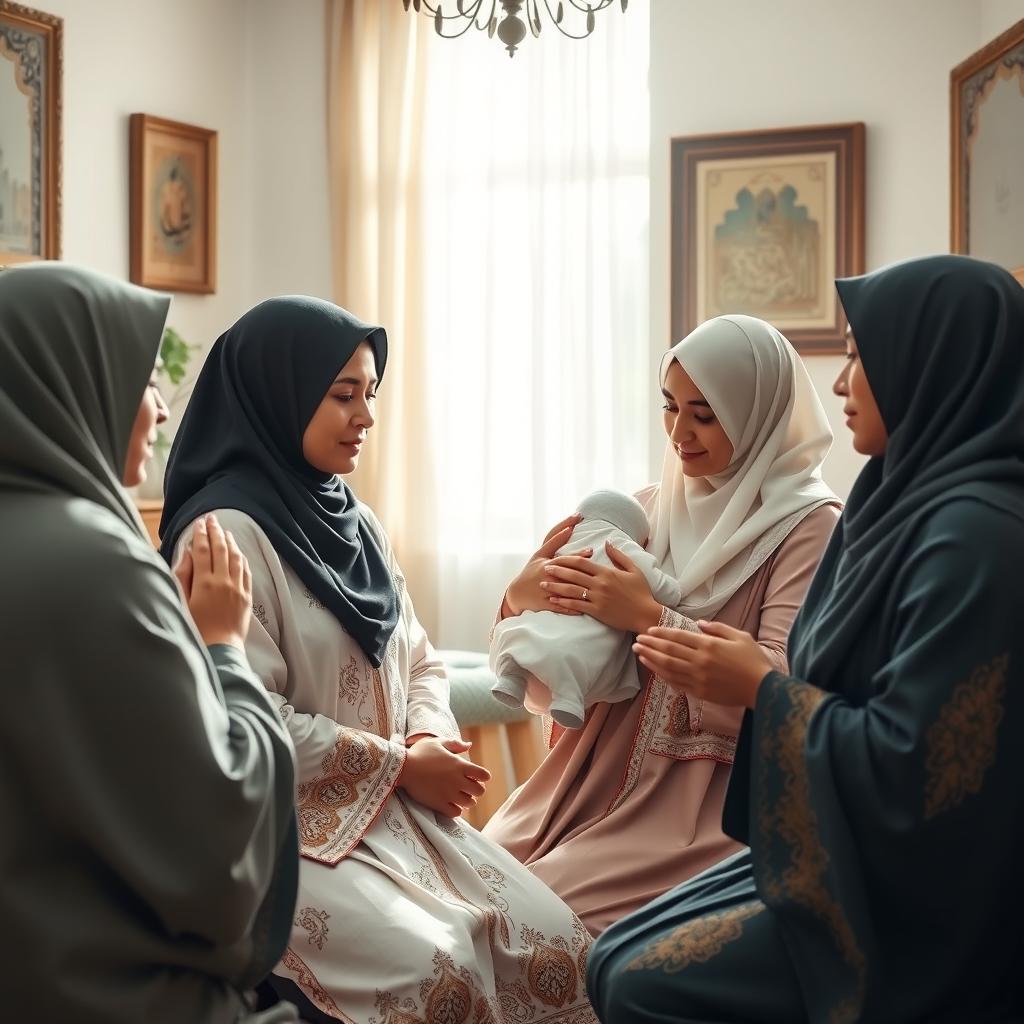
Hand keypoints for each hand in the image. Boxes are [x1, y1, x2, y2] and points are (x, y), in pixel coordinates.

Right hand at [174, 514, 251, 649]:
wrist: (219, 649)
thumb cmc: (194, 629)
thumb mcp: (181, 602)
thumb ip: (183, 576)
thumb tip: (187, 553)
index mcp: (204, 583)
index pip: (203, 551)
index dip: (200, 535)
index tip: (198, 523)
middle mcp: (223, 582)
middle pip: (221, 550)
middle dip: (215, 531)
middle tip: (212, 518)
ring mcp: (237, 588)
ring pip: (236, 558)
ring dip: (230, 542)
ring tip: (225, 531)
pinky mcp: (246, 596)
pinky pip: (246, 571)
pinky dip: (241, 558)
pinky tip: (238, 552)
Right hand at [398, 737, 490, 816]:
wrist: (402, 768)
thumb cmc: (419, 753)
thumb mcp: (438, 743)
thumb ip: (455, 744)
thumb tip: (469, 745)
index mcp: (459, 765)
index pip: (484, 775)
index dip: (482, 776)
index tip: (476, 776)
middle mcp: (457, 780)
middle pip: (480, 791)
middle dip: (476, 789)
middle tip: (468, 787)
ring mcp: (449, 794)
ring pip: (470, 803)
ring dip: (467, 800)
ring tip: (459, 796)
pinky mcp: (439, 804)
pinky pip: (456, 813)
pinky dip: (456, 810)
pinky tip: (450, 804)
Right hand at [503, 514, 590, 615]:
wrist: (517, 594)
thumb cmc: (531, 572)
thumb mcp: (540, 555)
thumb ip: (555, 542)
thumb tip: (570, 528)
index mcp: (544, 560)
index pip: (555, 541)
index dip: (565, 529)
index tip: (576, 518)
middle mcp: (544, 572)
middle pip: (562, 563)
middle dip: (576, 556)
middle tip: (590, 550)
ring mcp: (545, 588)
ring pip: (563, 585)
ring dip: (577, 581)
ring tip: (591, 578)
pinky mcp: (546, 603)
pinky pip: (561, 605)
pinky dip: (572, 606)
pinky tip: (585, 605)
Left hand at [542, 542, 662, 632]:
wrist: (646, 614)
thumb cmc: (641, 592)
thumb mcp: (633, 569)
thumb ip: (619, 556)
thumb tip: (607, 542)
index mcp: (607, 572)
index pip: (582, 562)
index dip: (567, 559)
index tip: (556, 558)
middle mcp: (600, 584)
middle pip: (573, 575)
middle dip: (557, 571)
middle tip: (544, 568)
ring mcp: (598, 598)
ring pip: (572, 590)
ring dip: (555, 587)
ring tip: (543, 584)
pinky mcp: (597, 611)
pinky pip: (577, 606)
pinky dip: (563, 603)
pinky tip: (554, 601)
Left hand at [632, 620, 772, 708]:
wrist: (762, 688)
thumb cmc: (753, 660)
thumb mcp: (740, 636)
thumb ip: (718, 628)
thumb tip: (699, 624)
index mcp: (709, 646)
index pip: (678, 638)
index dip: (661, 634)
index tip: (648, 631)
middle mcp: (700, 662)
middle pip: (669, 652)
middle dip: (650, 645)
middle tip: (636, 640)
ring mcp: (699, 679)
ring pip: (668, 668)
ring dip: (651, 660)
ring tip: (639, 653)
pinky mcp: (700, 692)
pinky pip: (676, 683)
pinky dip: (663, 676)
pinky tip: (654, 670)